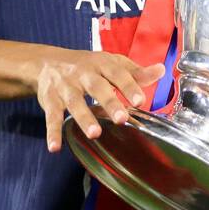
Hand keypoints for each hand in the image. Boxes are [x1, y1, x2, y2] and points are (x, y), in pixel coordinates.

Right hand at [32, 49, 164, 151]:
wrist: (47, 62)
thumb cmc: (87, 66)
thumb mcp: (111, 63)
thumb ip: (135, 72)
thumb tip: (161, 71)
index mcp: (102, 64)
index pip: (118, 73)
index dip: (129, 86)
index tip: (141, 101)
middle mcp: (83, 73)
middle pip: (97, 86)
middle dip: (109, 102)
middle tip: (121, 119)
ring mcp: (65, 86)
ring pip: (74, 102)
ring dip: (84, 118)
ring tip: (95, 134)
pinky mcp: (49, 100)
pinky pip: (51, 116)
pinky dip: (52, 132)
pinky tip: (55, 147)